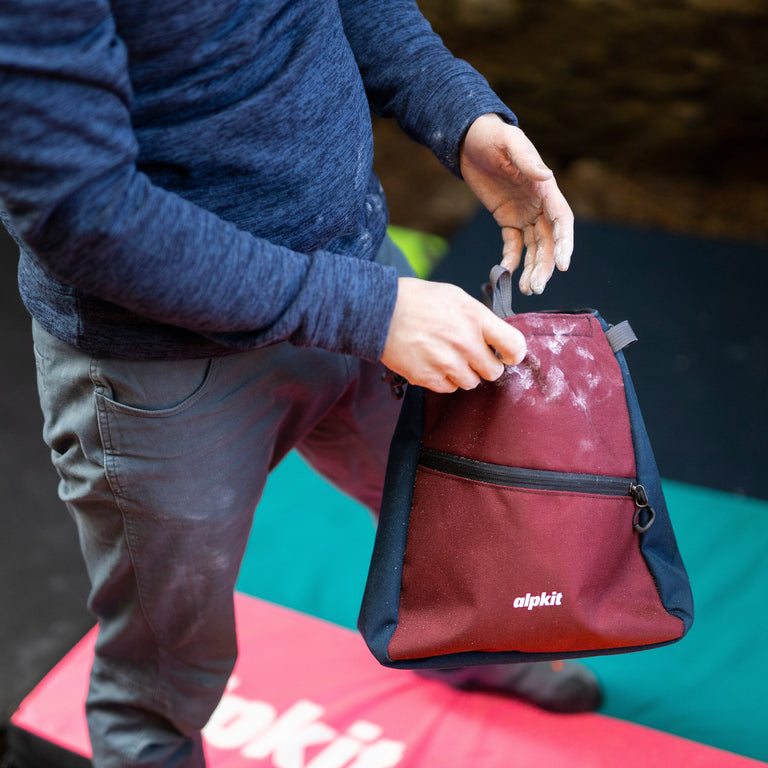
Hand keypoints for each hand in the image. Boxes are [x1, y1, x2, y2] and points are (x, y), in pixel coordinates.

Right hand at [381, 277, 526, 392]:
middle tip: (470, 355)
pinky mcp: (428, 377)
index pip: (514, 347)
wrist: (380, 312)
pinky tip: (433, 363)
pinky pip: (449, 388)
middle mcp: (465, 343)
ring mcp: (446, 363)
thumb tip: (496, 337)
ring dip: (463, 374)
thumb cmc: (417, 300)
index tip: (506, 354)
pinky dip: (444, 380)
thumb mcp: (456, 296)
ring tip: (447, 357)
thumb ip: (480, 318)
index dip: (513, 353)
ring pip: (471, 383)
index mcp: (476, 318)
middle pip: (494, 372)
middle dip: (485, 365)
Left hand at [460, 113, 573, 294]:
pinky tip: (506, 273)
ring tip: (527, 289)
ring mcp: (524, 213)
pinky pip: (513, 244)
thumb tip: (546, 175)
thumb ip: (526, 160)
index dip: (564, 243)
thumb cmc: (492, 137)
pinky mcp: (507, 218)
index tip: (562, 265)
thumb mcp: (508, 143)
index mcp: (544, 188)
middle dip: (545, 266)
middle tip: (536, 288)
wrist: (469, 141)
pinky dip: (511, 259)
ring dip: (532, 268)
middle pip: (548, 241)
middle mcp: (539, 204)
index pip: (561, 220)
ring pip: (533, 247)